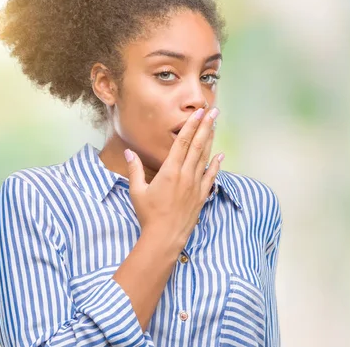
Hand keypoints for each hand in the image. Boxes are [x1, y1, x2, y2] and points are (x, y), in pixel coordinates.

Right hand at [124, 107, 223, 250]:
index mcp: (169, 171)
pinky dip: (216, 165)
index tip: (199, 114)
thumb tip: (129, 152)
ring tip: (216, 126)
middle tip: (214, 112)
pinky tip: (220, 156)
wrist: (165, 237)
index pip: (182, 143)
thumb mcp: (137, 191)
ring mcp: (196, 185)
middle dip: (205, 127)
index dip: (191, 126)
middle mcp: (185, 175)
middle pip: (197, 145)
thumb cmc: (149, 215)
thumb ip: (134, 169)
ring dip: (210, 140)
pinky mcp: (201, 196)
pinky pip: (211, 177)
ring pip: (205, 158)